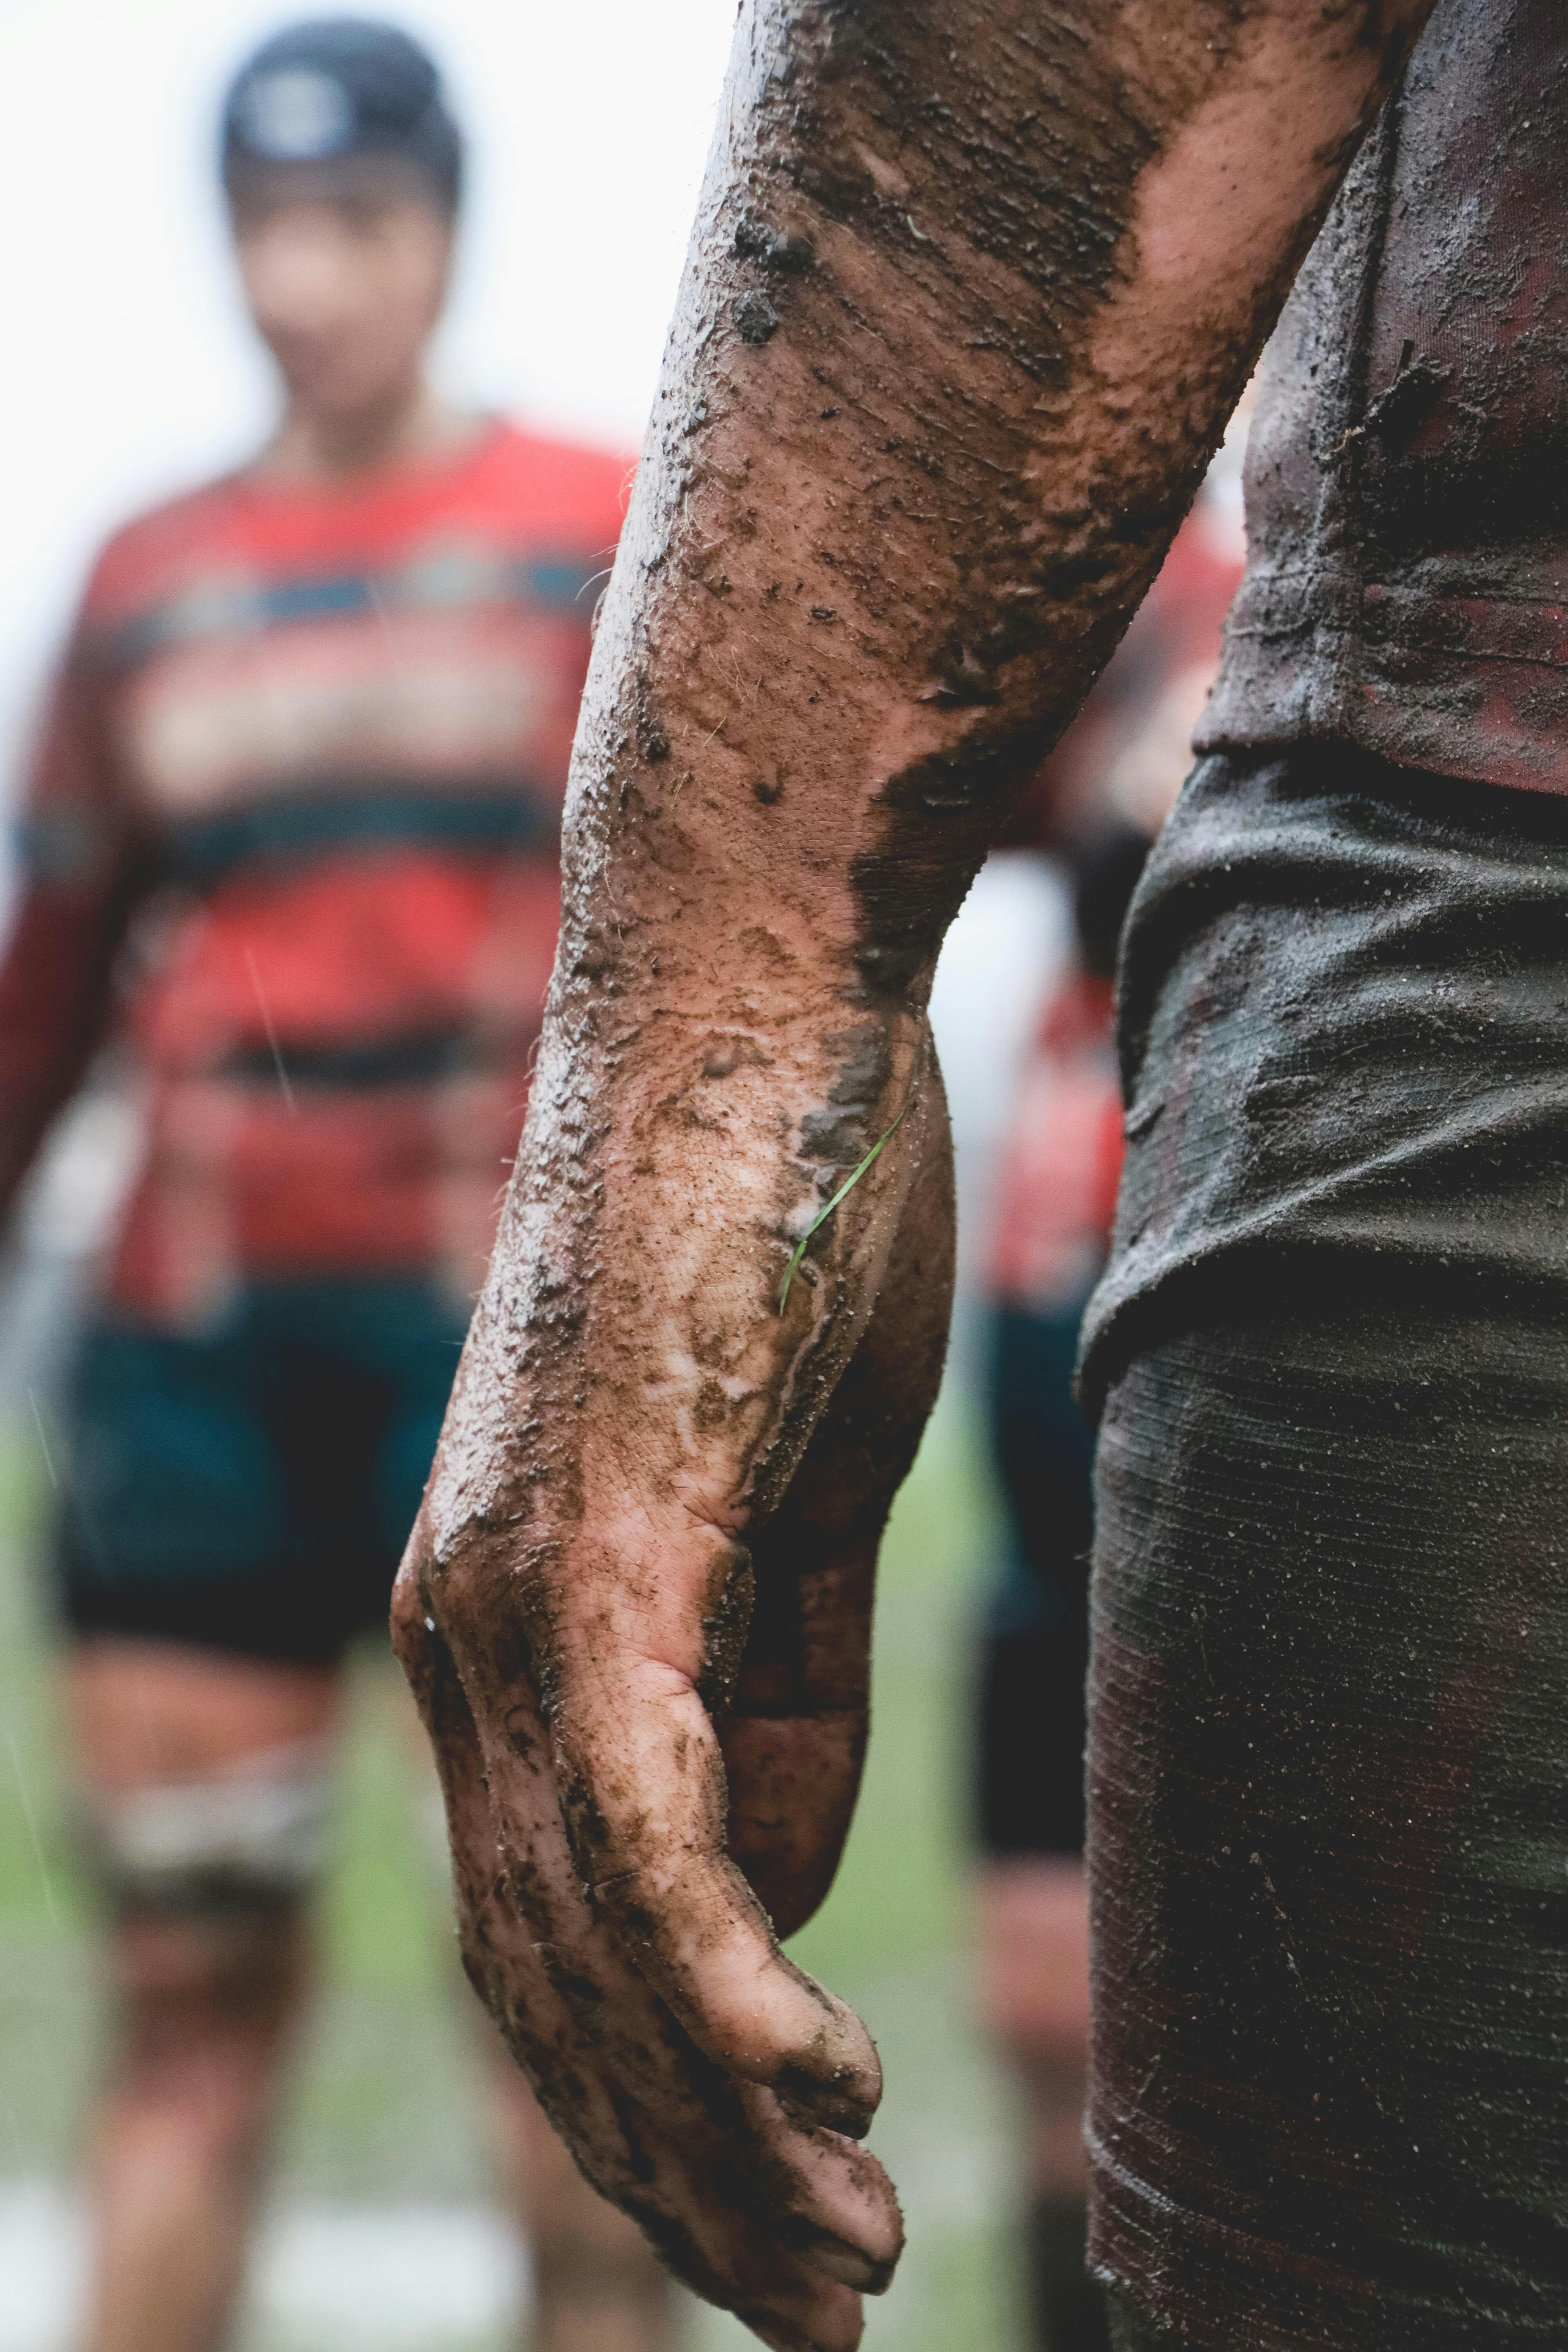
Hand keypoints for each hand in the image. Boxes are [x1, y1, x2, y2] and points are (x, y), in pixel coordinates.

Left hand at [393, 1052, 951, 2348]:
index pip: (554, 1929)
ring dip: (716, 2121)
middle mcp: (467, 1638)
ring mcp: (514, 1598)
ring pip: (592, 1936)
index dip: (653, 2097)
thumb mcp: (788, 1508)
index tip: (765, 2215)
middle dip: (678, 2170)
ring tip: (836, 2263)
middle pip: (553, 1977)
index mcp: (503, 1626)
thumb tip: (780, 1880)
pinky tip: (810, 2092)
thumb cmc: (773, 1237)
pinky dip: (724, 1973)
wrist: (742, 1013)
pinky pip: (640, 1821)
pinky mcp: (597, 1548)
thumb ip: (774, 1687)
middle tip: (807, 2311)